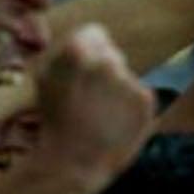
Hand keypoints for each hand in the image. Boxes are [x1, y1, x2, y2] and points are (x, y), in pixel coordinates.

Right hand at [29, 25, 153, 193]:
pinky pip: (140, 95)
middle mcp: (108, 60)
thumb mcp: (47, 76)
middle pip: (114, 55)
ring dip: (117, 90)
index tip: (81, 71)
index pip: (96, 33)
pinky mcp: (146, 100)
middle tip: (90, 98)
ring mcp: (129, 80)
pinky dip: (131, 107)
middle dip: (104, 70)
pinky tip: (115, 122)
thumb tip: (95, 35)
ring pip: (127, 76)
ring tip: (100, 114)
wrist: (75, 161)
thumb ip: (67, 49)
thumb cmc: (55, 118)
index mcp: (78, 49)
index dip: (88, 52)